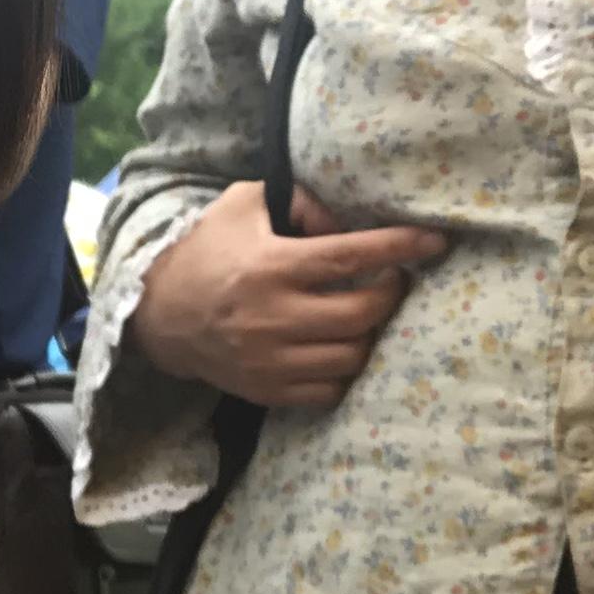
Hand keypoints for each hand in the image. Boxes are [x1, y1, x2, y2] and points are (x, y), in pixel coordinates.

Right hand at [127, 182, 448, 409]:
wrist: (158, 313)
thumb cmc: (208, 249)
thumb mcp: (245, 204)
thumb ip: (302, 202)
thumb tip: (350, 222)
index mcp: (271, 266)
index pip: (351, 256)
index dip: (400, 247)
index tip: (435, 240)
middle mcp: (272, 316)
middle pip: (362, 314)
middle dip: (391, 295)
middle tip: (391, 281)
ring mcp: (269, 359)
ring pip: (351, 357)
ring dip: (369, 335)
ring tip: (364, 316)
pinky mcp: (266, 390)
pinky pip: (328, 391)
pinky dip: (345, 371)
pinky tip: (339, 348)